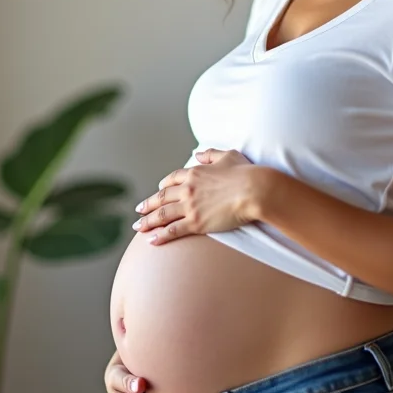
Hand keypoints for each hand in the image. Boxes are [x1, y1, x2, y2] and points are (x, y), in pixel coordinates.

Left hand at [133, 148, 266, 245]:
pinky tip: (151, 240)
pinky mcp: (196, 223)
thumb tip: (197, 153)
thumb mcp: (228, 156)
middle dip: (148, 204)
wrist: (254, 190)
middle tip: (138, 210)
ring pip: (162, 215)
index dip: (163, 185)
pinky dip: (160, 235)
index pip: (172, 179)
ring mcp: (190, 206)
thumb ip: (211, 154)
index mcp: (194, 173)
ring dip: (148, 221)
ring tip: (138, 227)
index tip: (158, 190)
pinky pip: (172, 230)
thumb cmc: (246, 172)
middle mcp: (187, 189)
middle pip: (162, 197)